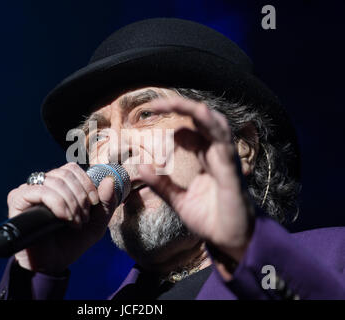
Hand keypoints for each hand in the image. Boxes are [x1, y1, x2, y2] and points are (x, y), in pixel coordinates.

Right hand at [7, 162, 116, 274]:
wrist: (52, 264)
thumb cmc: (70, 242)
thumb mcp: (96, 223)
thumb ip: (106, 203)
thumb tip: (110, 181)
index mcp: (57, 185)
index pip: (71, 169)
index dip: (86, 183)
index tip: (94, 202)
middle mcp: (41, 185)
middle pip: (64, 174)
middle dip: (80, 197)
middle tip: (83, 218)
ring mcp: (28, 191)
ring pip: (55, 182)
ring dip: (71, 203)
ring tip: (74, 223)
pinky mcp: (17, 200)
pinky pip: (40, 191)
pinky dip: (58, 204)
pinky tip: (64, 219)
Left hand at [138, 97, 254, 262]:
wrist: (231, 241)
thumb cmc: (209, 218)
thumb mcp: (179, 200)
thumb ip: (162, 185)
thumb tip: (142, 167)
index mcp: (204, 158)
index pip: (188, 131)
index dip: (169, 124)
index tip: (148, 125)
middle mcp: (216, 154)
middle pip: (201, 121)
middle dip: (179, 108)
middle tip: (154, 105)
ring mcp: (225, 160)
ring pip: (214, 125)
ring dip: (194, 111)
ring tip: (173, 102)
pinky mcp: (232, 171)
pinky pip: (224, 144)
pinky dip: (213, 127)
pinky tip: (201, 114)